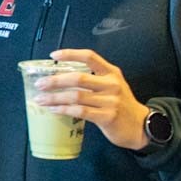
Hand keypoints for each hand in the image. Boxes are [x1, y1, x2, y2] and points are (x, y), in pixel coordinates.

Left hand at [34, 49, 150, 150]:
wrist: (140, 126)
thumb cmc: (120, 105)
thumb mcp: (112, 86)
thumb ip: (92, 80)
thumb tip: (60, 79)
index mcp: (111, 72)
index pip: (89, 56)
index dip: (70, 54)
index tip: (53, 55)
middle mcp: (111, 84)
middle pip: (79, 78)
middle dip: (56, 81)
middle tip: (39, 84)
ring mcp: (110, 101)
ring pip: (76, 96)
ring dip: (55, 98)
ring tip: (40, 100)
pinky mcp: (107, 117)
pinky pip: (80, 111)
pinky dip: (64, 110)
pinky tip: (54, 110)